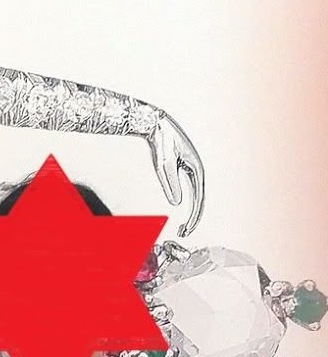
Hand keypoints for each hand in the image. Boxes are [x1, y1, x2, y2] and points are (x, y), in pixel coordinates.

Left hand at [148, 110, 204, 236]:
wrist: (156, 124)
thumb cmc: (161, 142)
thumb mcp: (164, 164)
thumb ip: (171, 183)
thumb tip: (176, 203)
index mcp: (196, 169)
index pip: (199, 199)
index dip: (194, 216)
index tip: (187, 229)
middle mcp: (197, 170)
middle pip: (199, 199)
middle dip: (193, 218)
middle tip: (184, 232)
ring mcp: (191, 169)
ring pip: (195, 195)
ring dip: (191, 212)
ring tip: (183, 227)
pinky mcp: (183, 168)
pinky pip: (188, 189)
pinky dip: (186, 201)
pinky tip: (179, 209)